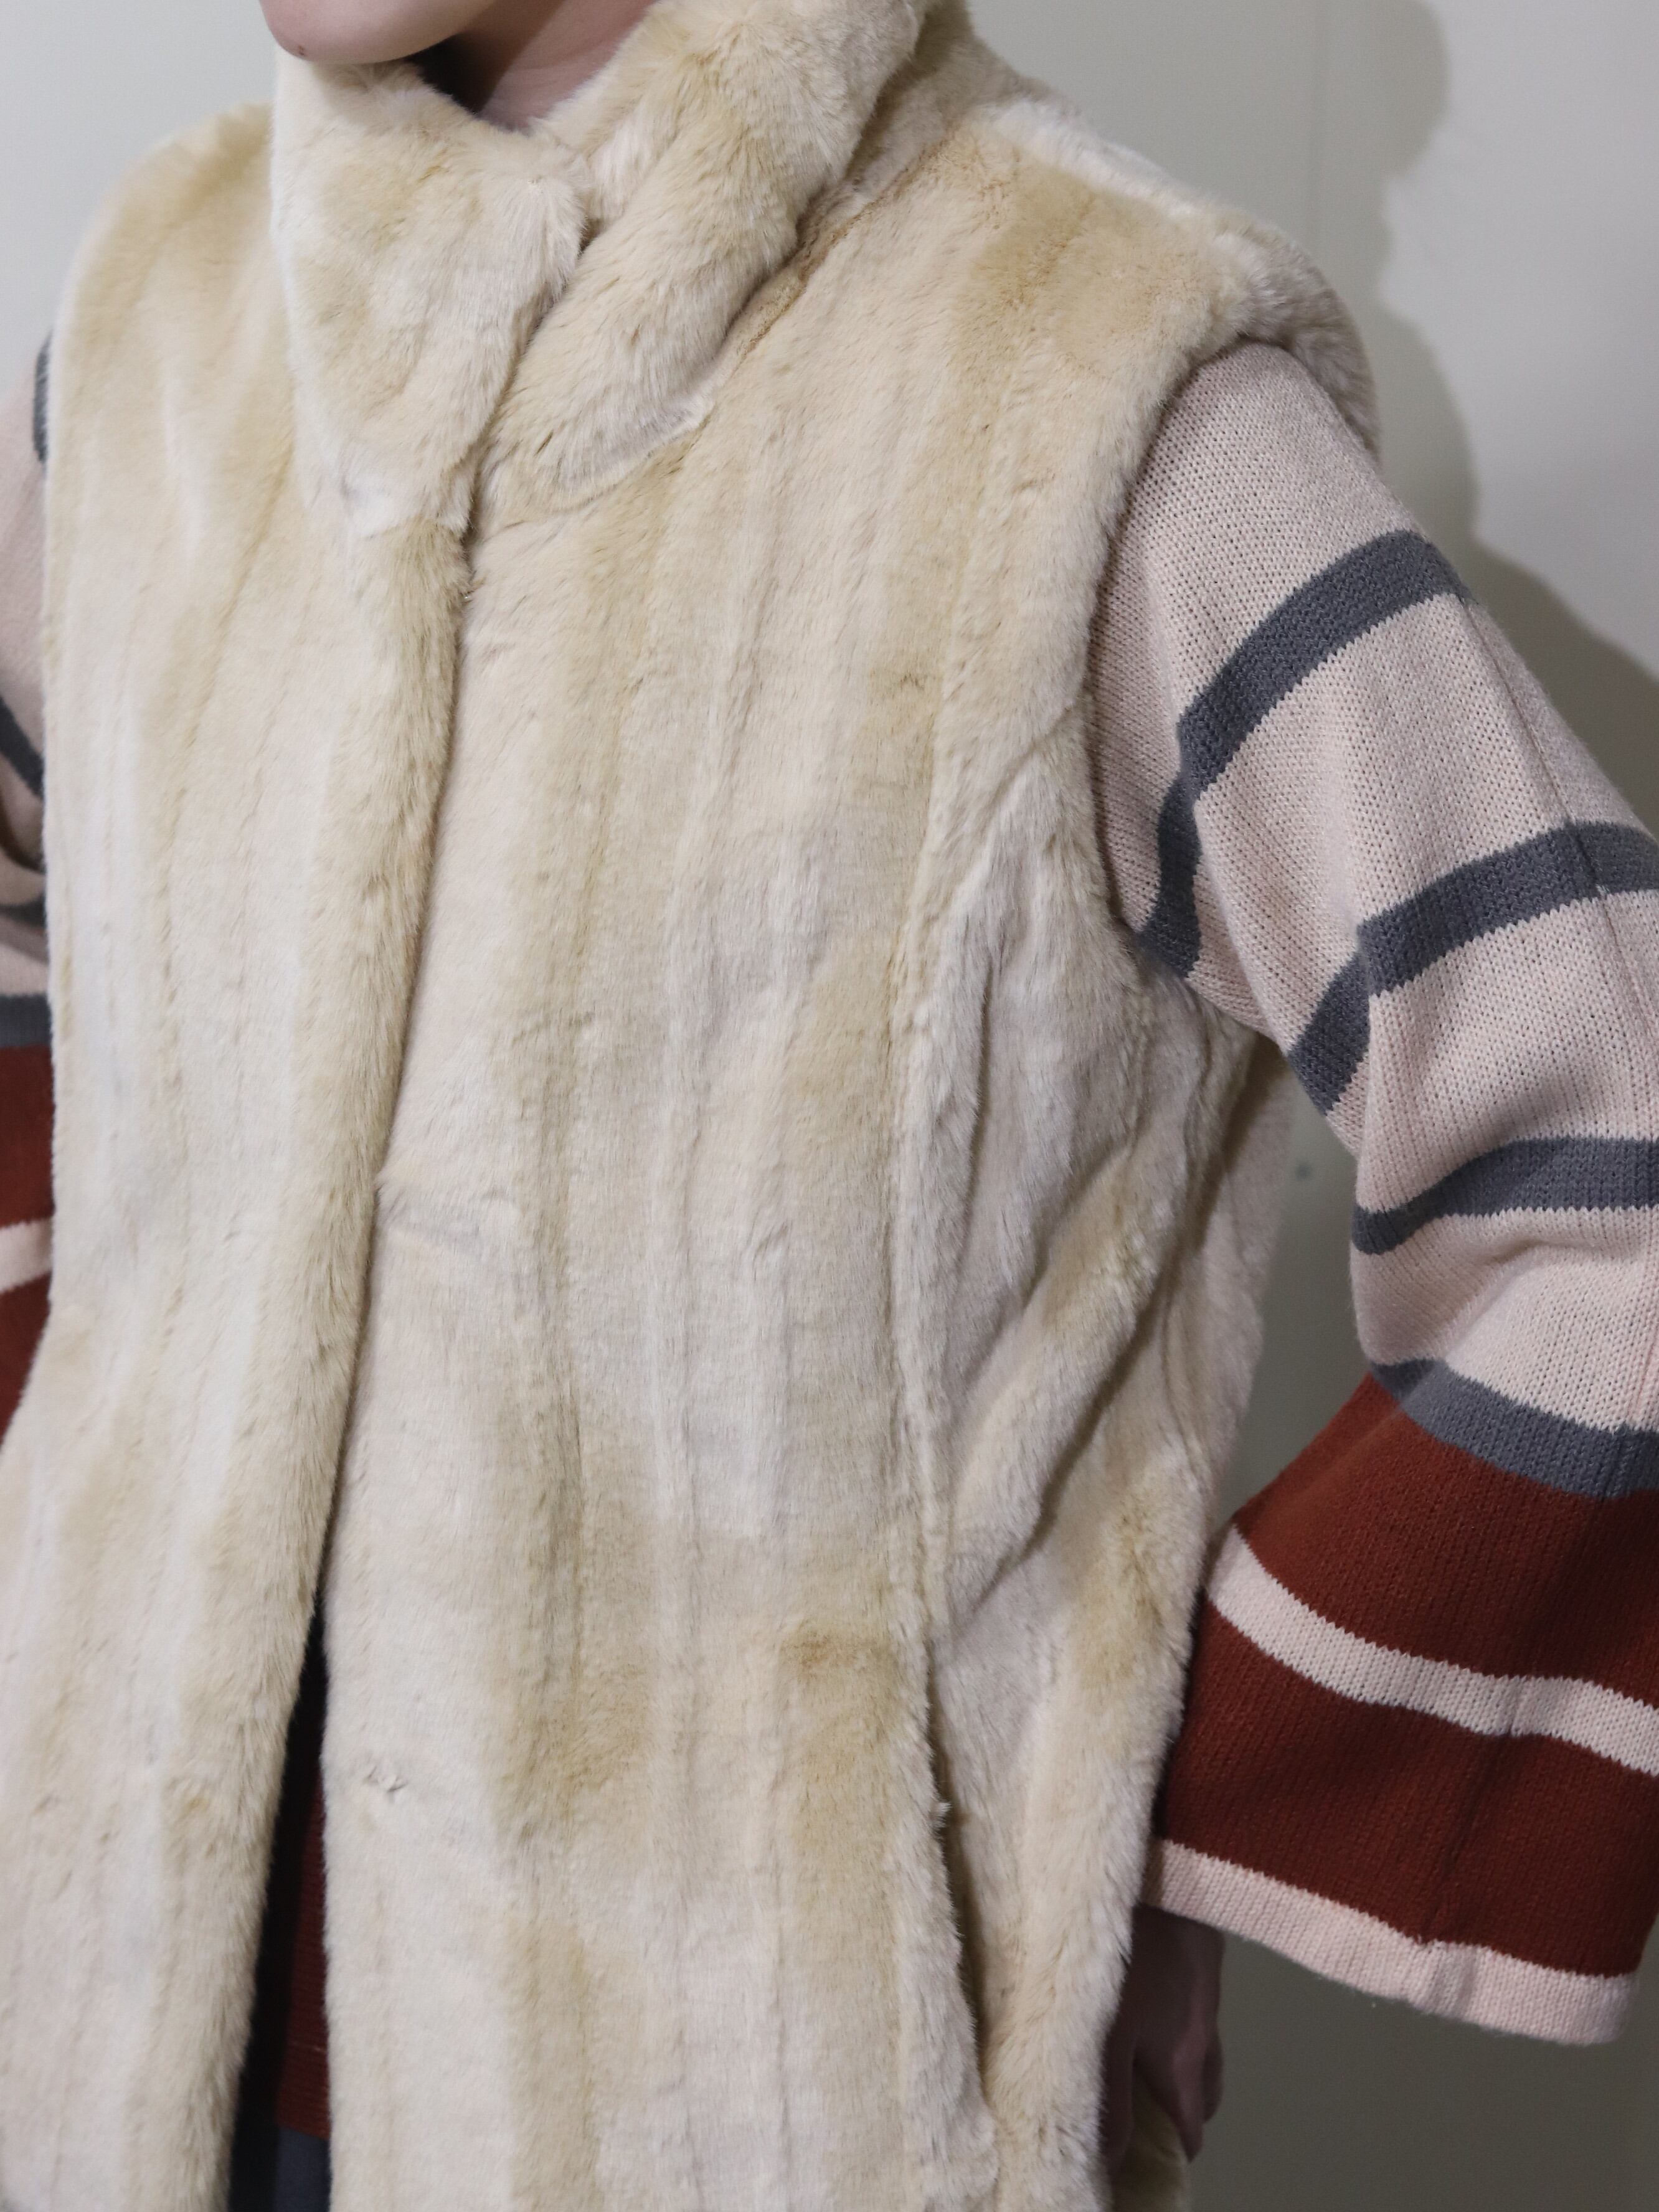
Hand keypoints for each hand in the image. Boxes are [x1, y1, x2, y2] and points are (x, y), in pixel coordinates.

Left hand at [1100, 1904, 1223, 2176]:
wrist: (1168, 1872)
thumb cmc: (1130, 1958)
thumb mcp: (1107, 2033)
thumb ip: (1109, 2098)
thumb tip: (1112, 2161)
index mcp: (1185, 2063)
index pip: (1193, 2130)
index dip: (1172, 2151)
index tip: (1144, 2156)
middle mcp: (1206, 2034)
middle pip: (1206, 2091)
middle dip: (1181, 2107)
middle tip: (1141, 2107)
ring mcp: (1209, 1993)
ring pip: (1204, 2045)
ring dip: (1183, 2059)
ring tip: (1142, 2054)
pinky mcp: (1203, 1956)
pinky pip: (1199, 2005)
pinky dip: (1181, 2016)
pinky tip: (1149, 1994)